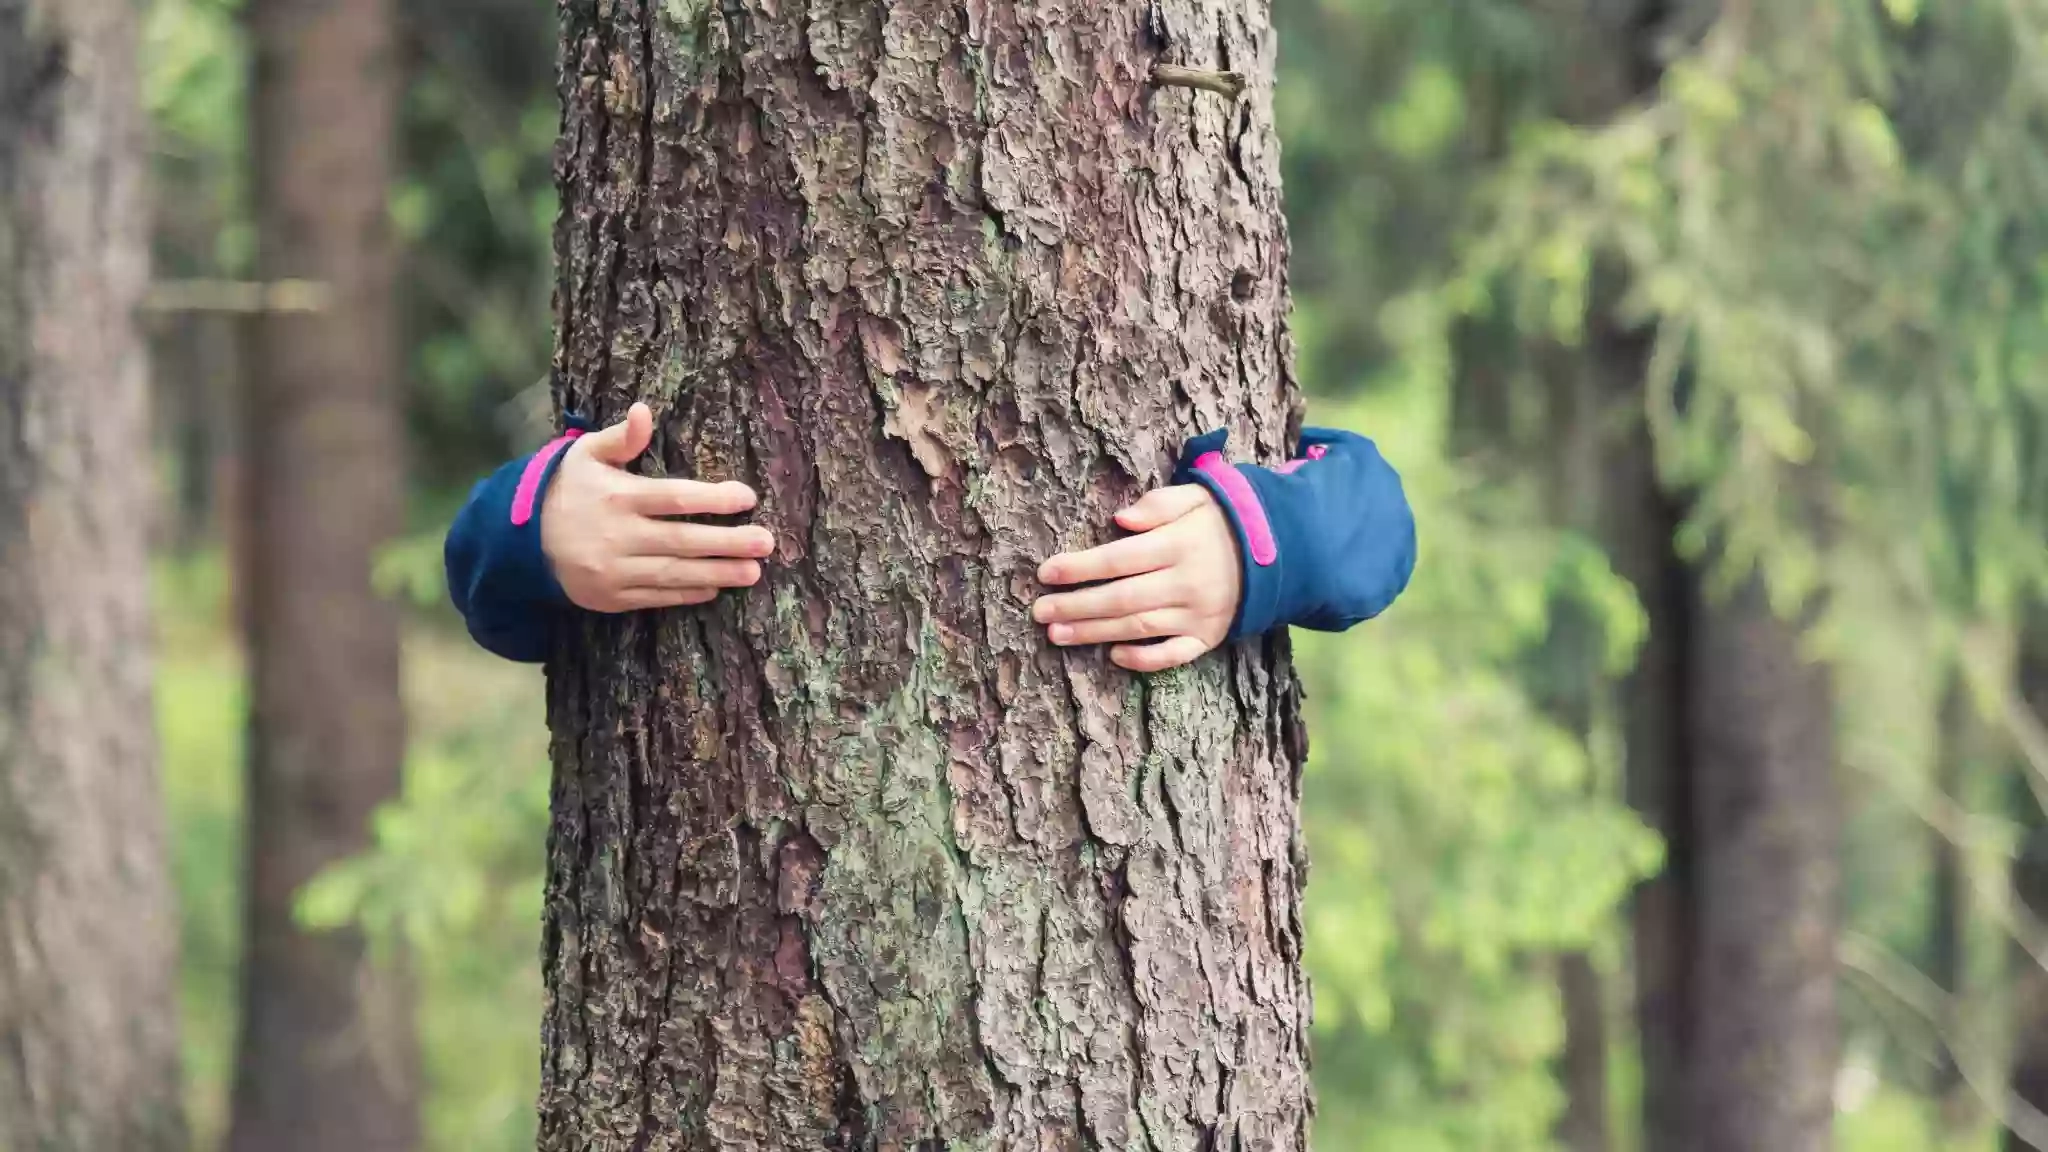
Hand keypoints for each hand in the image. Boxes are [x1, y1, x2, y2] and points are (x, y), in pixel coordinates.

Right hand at [541, 402, 775, 612]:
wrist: (520, 541)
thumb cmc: (566, 488)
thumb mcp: (586, 454)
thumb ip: (622, 438)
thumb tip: (645, 411)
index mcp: (616, 496)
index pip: (674, 498)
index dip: (713, 499)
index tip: (747, 498)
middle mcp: (616, 535)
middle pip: (681, 540)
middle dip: (727, 543)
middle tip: (767, 543)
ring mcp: (613, 570)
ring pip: (673, 573)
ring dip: (716, 574)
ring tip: (753, 573)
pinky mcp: (609, 597)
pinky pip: (655, 597)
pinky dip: (685, 594)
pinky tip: (714, 589)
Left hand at [1033, 485, 1241, 671]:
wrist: (1280, 553)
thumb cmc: (1222, 522)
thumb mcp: (1197, 497)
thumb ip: (1158, 504)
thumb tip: (1120, 519)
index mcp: (1179, 545)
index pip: (1119, 558)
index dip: (1079, 567)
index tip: (1045, 573)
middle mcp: (1186, 583)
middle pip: (1121, 598)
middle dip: (1076, 606)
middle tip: (1039, 612)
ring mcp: (1198, 614)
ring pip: (1138, 628)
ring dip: (1094, 633)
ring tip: (1057, 634)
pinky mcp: (1209, 637)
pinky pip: (1174, 655)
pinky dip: (1144, 660)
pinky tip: (1114, 656)